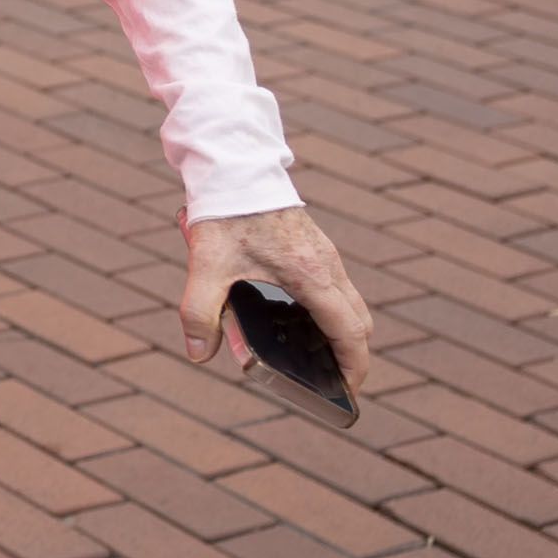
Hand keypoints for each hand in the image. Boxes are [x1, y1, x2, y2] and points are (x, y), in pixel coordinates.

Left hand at [180, 203, 372, 394]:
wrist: (235, 167)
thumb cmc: (225, 213)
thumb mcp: (206, 265)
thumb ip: (199, 312)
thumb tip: (199, 354)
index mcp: (312, 276)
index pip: (350, 332)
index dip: (354, 367)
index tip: (347, 390)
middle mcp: (328, 267)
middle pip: (359, 323)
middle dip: (351, 355)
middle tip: (329, 380)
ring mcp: (326, 256)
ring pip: (350, 305)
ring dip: (340, 333)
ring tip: (311, 357)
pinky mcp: (316, 248)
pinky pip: (336, 289)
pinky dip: (329, 312)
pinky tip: (295, 321)